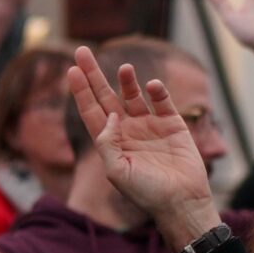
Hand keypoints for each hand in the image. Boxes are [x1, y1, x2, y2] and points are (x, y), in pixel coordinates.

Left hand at [67, 47, 218, 246]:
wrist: (181, 201)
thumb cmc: (147, 193)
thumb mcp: (117, 172)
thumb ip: (107, 143)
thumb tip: (110, 115)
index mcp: (111, 142)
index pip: (91, 111)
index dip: (81, 91)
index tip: (71, 70)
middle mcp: (128, 130)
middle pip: (106, 96)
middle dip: (94, 74)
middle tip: (82, 51)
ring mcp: (150, 126)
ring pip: (133, 95)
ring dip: (127, 80)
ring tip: (124, 68)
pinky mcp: (173, 124)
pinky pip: (162, 101)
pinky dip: (157, 91)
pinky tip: (151, 85)